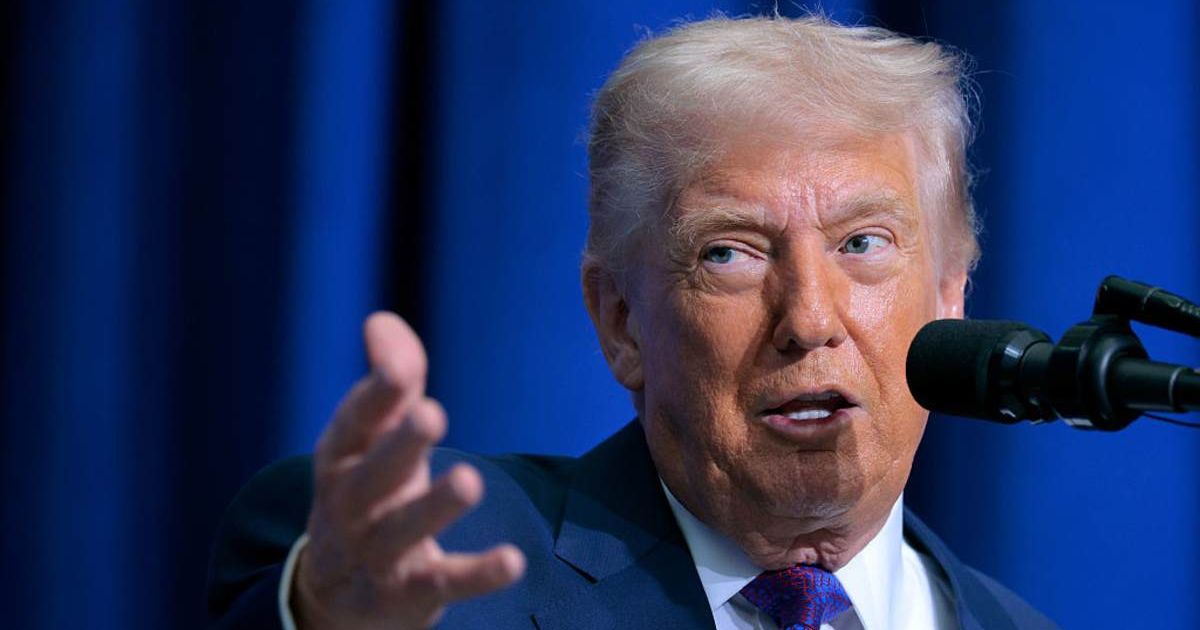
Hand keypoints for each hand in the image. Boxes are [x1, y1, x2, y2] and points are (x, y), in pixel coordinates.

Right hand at [292, 312, 525, 628]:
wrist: (337, 595)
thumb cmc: (369, 492)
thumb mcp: (374, 440)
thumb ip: (390, 382)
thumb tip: (382, 321)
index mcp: (340, 459)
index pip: (353, 425)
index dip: (375, 396)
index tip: (400, 368)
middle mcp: (349, 506)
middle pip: (371, 477)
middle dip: (399, 446)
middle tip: (432, 414)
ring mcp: (374, 554)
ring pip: (401, 531)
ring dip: (434, 508)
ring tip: (470, 482)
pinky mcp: (406, 594)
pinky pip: (442, 583)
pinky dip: (476, 575)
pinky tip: (513, 561)